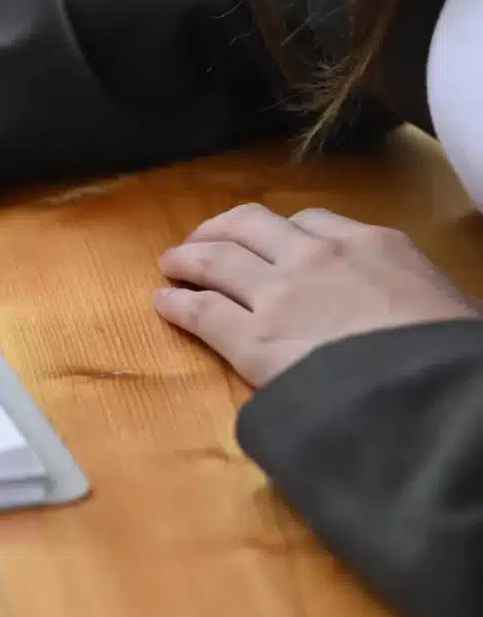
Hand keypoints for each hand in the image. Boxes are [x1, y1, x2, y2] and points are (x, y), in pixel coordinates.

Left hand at [155, 203, 479, 385]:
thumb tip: (403, 301)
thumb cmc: (451, 353)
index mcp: (372, 244)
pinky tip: (164, 303)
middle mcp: (316, 257)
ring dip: (187, 257)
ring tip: (172, 263)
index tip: (268, 242)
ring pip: (214, 260)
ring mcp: (279, 296)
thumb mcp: (446, 302)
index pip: (310, 221)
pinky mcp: (253, 341)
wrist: (435, 394)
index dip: (280, 231)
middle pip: (248, 226)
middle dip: (219, 230)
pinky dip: (176, 303)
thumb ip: (408, 288)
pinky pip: (201, 312)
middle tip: (201, 241)